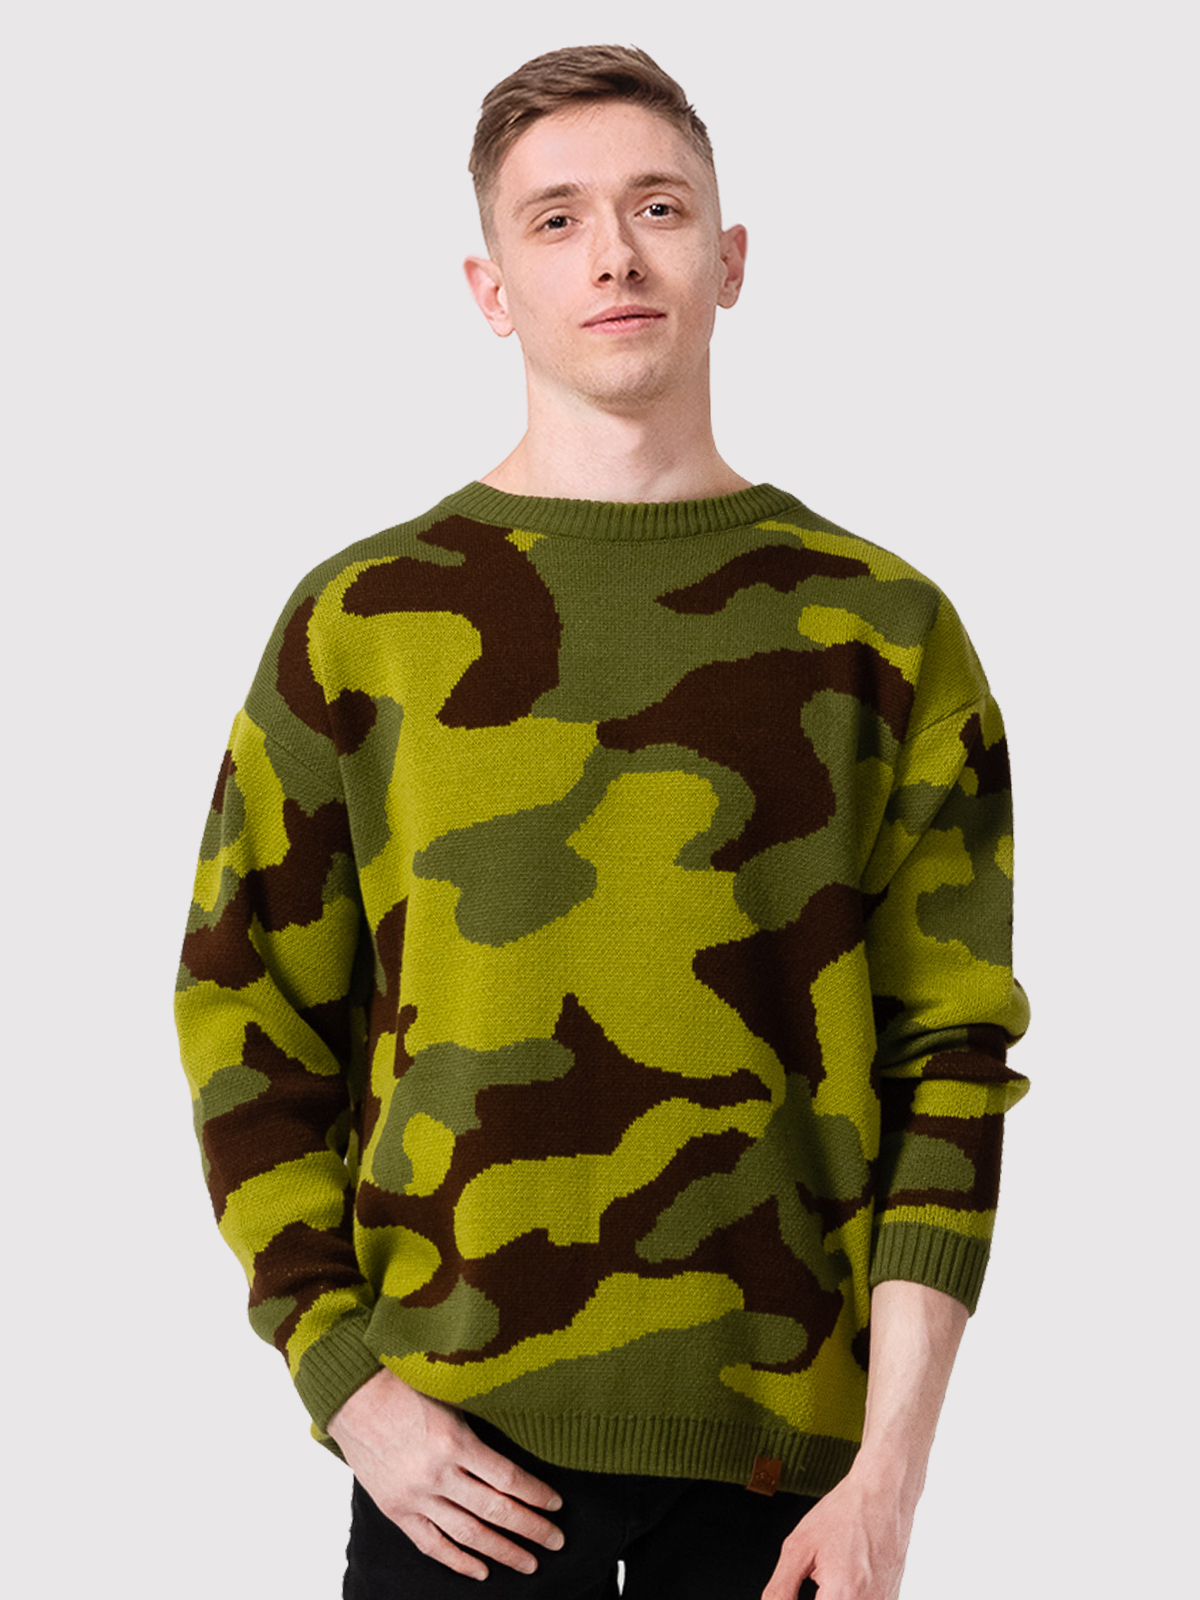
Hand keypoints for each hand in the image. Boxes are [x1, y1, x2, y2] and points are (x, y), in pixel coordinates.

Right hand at [327, 1368, 565, 1580]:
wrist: (352, 1395)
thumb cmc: (403, 1385)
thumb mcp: (449, 1395)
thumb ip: (478, 1425)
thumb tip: (517, 1442)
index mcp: (453, 1441)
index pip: (507, 1477)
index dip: (536, 1493)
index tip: (557, 1504)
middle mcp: (436, 1475)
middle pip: (494, 1510)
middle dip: (530, 1528)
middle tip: (556, 1541)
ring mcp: (414, 1496)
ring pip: (467, 1534)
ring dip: (502, 1551)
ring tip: (528, 1562)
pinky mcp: (395, 1510)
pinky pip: (431, 1544)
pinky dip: (457, 1561)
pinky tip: (481, 1571)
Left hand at [760, 1468, 913, 1599]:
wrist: (883, 1496)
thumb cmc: (845, 1514)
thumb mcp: (798, 1548)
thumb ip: (780, 1590)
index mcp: (842, 1596)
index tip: (791, 1594)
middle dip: (817, 1597)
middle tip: (815, 1579)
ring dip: (828, 1595)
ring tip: (829, 1575)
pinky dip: (847, 1594)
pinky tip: (844, 1577)